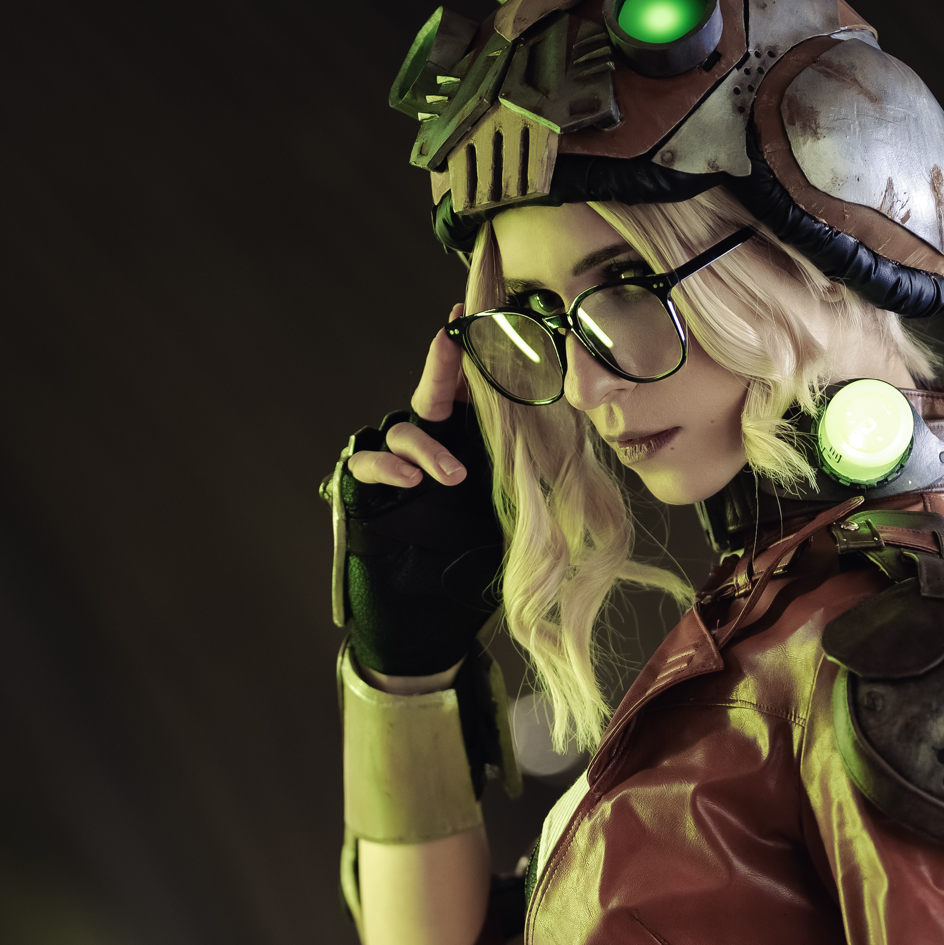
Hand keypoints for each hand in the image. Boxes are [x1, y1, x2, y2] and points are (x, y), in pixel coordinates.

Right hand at [337, 323, 504, 679]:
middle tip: (451, 338)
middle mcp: (432, 448)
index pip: (477, 395)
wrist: (427, 629)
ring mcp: (396, 469)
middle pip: (435, 391)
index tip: (485, 315)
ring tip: (451, 476)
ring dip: (425, 444)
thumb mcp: (516, 522)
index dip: (480, 354)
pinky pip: (365, 462)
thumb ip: (536, 481)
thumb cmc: (472, 575)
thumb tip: (579, 443)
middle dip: (445, 362)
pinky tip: (408, 480)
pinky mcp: (364, 494)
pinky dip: (385, 466)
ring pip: (402, 427)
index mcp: (471, 449)